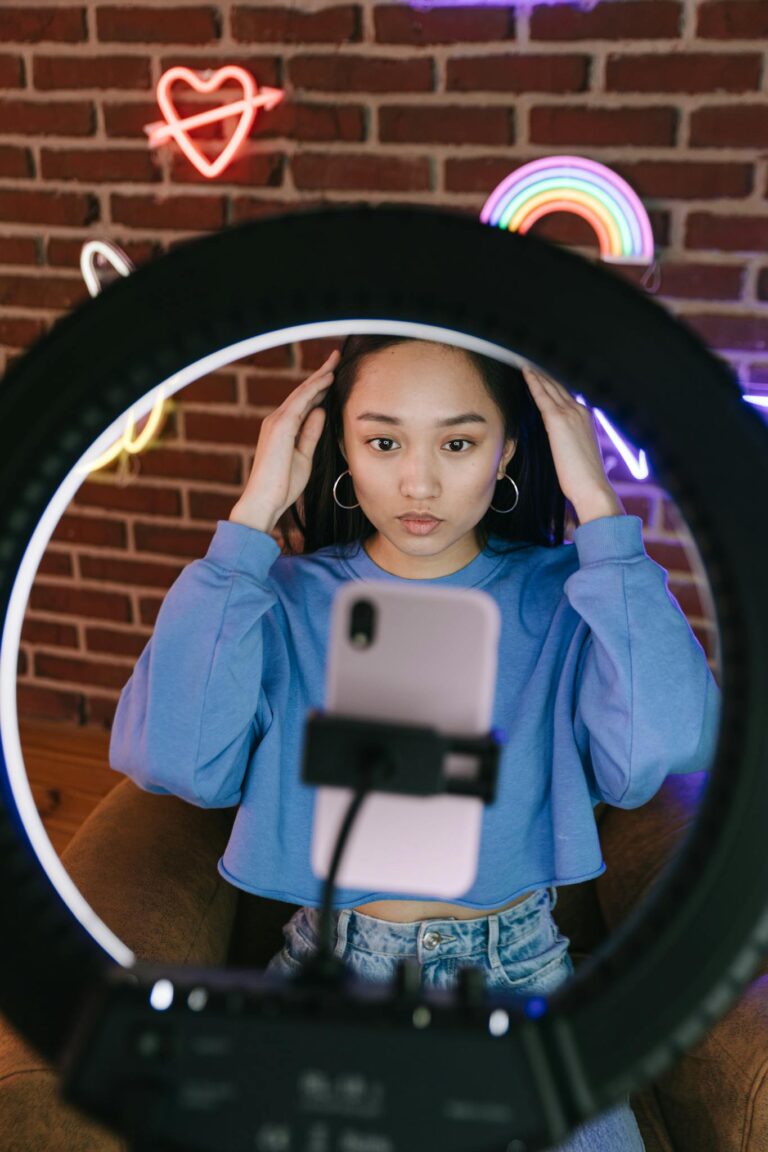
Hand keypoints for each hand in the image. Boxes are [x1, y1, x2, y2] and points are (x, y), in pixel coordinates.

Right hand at [229, 349, 339, 531]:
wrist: (265, 500)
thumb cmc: (282, 484)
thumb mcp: (304, 455)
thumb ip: (311, 433)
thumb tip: (321, 412)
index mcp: (282, 427)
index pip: (304, 402)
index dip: (319, 387)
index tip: (333, 375)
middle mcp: (277, 420)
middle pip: (303, 392)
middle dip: (320, 374)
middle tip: (336, 357)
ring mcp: (277, 421)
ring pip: (301, 393)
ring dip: (319, 377)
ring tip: (334, 362)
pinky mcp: (280, 426)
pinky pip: (299, 402)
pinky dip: (314, 389)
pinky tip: (326, 380)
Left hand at [522, 365, 623, 523]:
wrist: (591, 487)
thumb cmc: (582, 478)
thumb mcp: (576, 453)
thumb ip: (567, 440)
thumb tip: (557, 441)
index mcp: (584, 418)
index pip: (564, 394)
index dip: (551, 382)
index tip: (538, 371)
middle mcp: (580, 411)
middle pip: (557, 385)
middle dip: (543, 371)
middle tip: (527, 358)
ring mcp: (571, 413)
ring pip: (550, 386)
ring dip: (536, 372)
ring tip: (522, 359)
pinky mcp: (559, 420)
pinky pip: (543, 395)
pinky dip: (534, 381)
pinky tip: (524, 371)